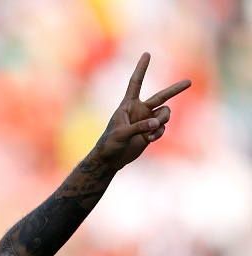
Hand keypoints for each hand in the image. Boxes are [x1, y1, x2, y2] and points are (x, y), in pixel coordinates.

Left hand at [93, 52, 190, 170]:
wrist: (111, 159)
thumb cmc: (110, 143)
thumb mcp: (121, 133)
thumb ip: (139, 127)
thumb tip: (157, 123)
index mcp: (128, 105)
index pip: (136, 83)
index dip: (141, 69)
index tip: (147, 54)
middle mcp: (140, 110)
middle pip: (161, 96)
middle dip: (175, 89)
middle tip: (189, 82)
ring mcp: (147, 120)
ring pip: (165, 114)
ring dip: (162, 121)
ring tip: (152, 131)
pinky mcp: (152, 132)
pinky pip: (163, 127)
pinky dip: (159, 132)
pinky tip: (150, 139)